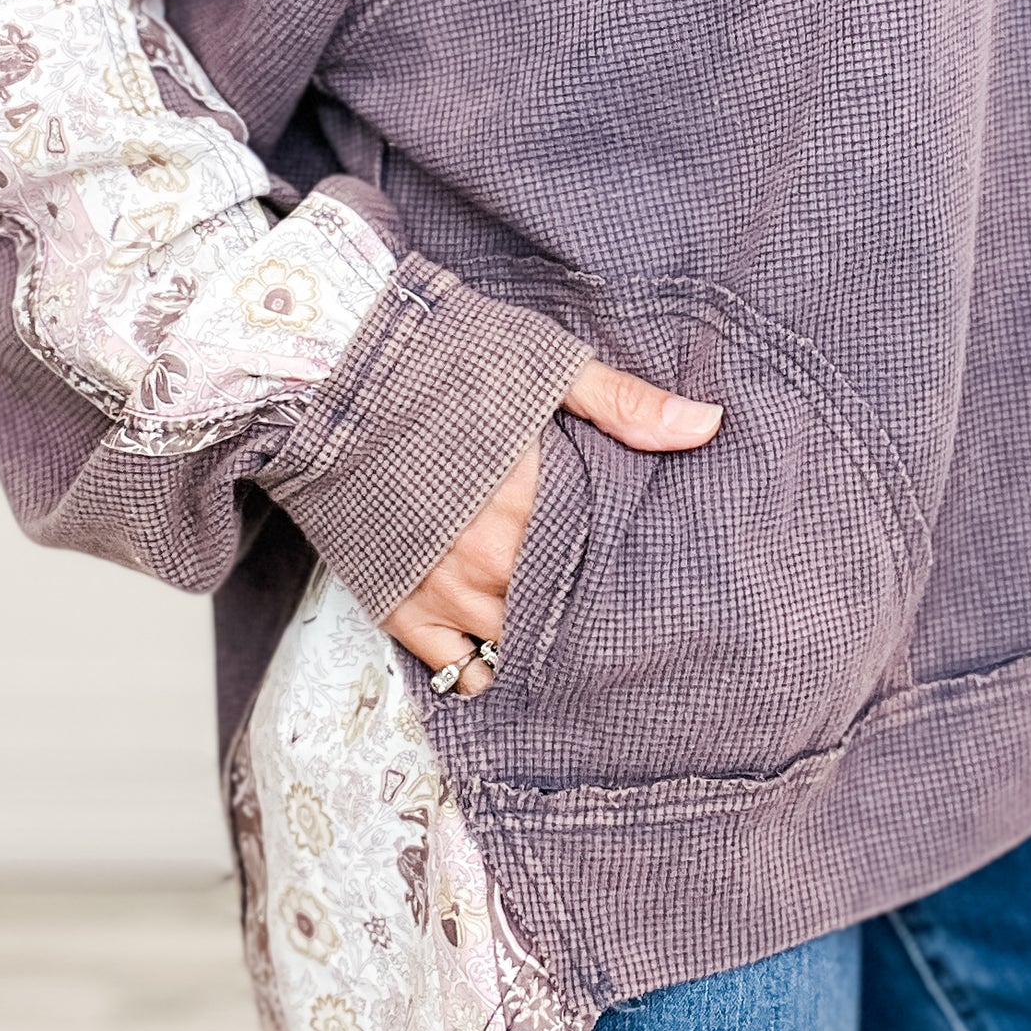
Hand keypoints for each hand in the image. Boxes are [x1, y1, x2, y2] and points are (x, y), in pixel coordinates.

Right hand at [381, 360, 722, 695]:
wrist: (324, 376)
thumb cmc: (431, 360)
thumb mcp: (541, 366)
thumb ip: (625, 404)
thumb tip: (706, 425)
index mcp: (537, 505)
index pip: (603, 570)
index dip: (627, 580)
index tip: (647, 583)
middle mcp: (493, 562)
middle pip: (561, 614)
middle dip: (583, 615)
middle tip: (612, 618)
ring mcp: (442, 590)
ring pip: (514, 646)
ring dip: (536, 641)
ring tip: (560, 637)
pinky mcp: (397, 604)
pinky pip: (452, 670)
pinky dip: (481, 670)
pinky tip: (503, 661)